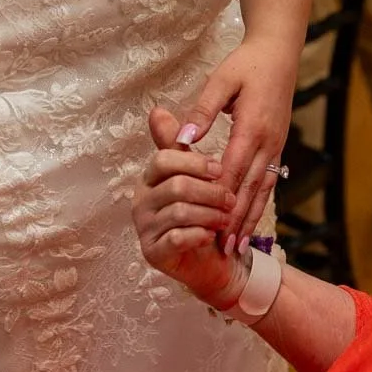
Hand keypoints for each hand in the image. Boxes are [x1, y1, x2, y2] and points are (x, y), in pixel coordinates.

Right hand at [133, 109, 250, 309]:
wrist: (215, 260)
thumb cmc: (206, 215)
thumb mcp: (197, 178)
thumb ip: (180, 150)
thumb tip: (157, 111)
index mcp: (150, 179)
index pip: (163, 160)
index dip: (194, 163)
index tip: (219, 169)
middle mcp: (141, 202)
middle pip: (175, 186)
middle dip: (210, 192)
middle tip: (230, 199)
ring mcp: (145, 229)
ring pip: (179, 212)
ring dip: (209, 214)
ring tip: (226, 217)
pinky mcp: (153, 253)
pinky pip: (176, 238)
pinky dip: (199, 235)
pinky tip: (211, 235)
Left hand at [172, 34, 296, 249]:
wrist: (279, 52)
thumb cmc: (246, 64)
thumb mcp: (220, 80)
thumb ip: (202, 110)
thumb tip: (184, 137)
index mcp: (251, 127)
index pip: (233, 171)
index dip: (220, 201)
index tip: (208, 224)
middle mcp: (267, 142)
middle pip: (250, 189)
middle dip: (237, 222)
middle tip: (224, 250)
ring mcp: (275, 146)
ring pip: (262, 190)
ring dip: (250, 220)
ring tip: (237, 247)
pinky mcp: (277, 147)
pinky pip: (269, 182)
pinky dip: (259, 204)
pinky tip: (250, 222)